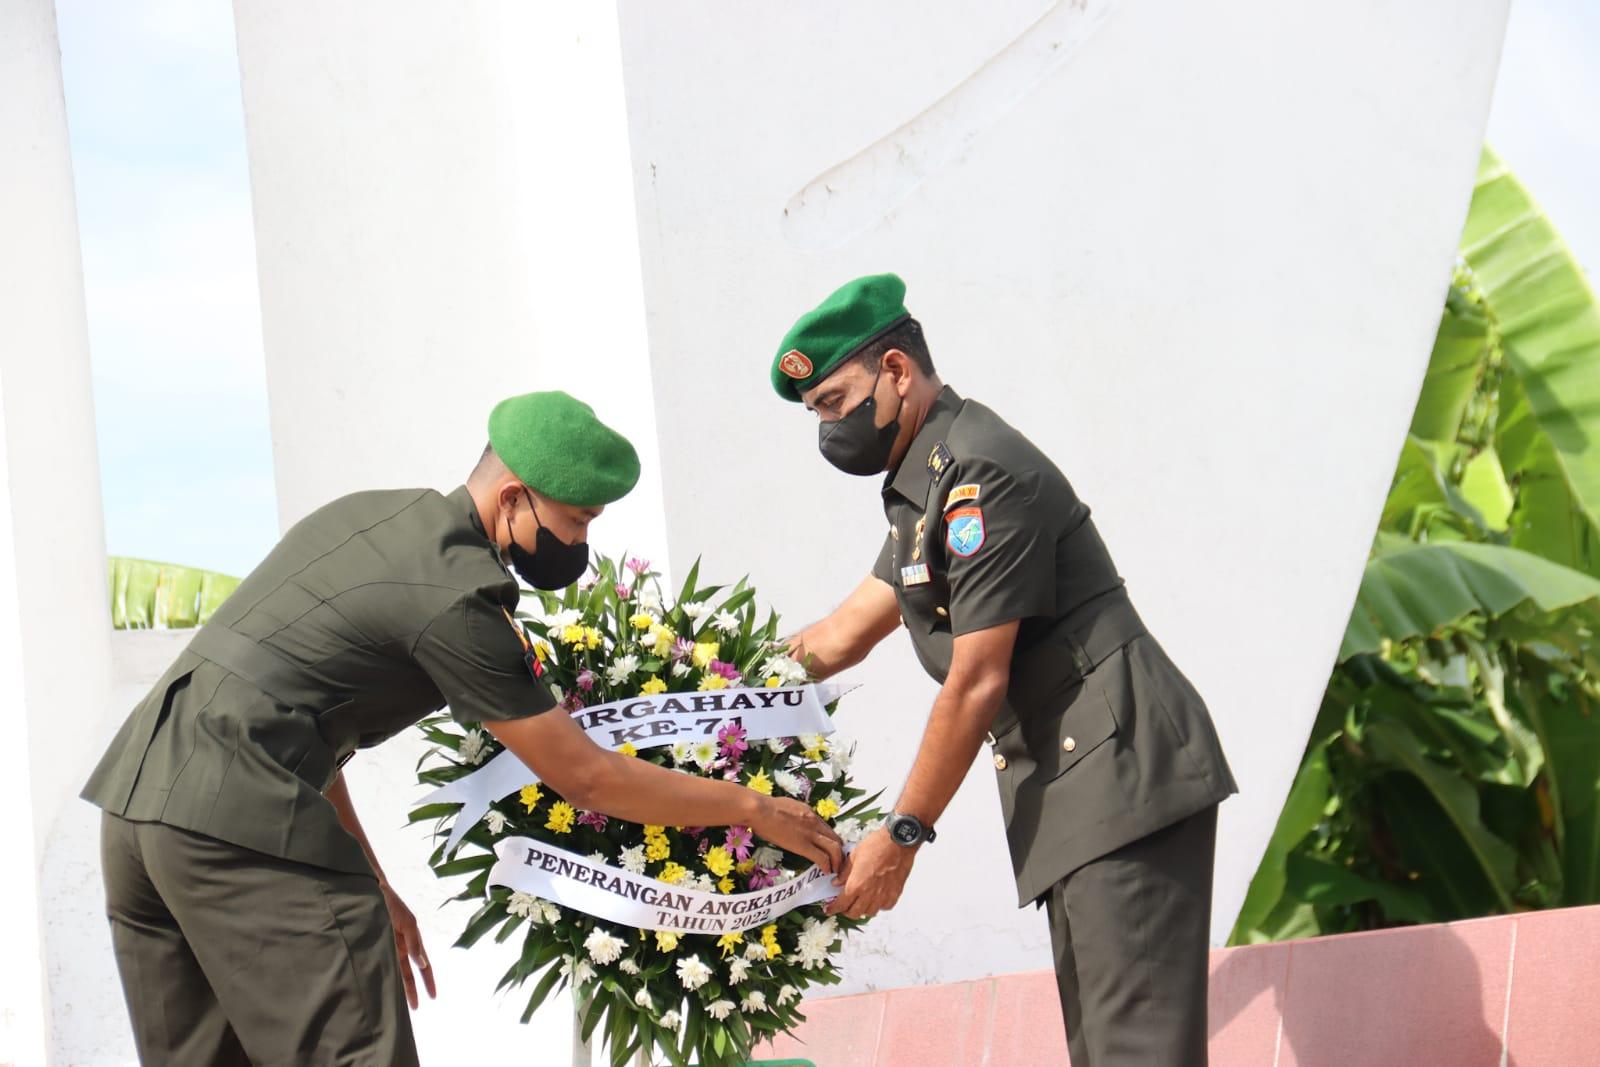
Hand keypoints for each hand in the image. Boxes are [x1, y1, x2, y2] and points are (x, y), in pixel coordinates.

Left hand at [380, 882, 436, 1008]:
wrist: (366, 890)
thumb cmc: (389, 902)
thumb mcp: (406, 922)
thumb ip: (414, 944)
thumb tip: (423, 964)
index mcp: (412, 938)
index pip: (424, 964)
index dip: (428, 981)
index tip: (432, 997)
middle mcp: (401, 945)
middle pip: (409, 972)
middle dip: (412, 989)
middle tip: (415, 1008)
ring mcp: (387, 946)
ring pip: (395, 971)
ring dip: (397, 986)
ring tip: (396, 1005)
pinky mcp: (373, 945)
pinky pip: (381, 964)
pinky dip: (383, 976)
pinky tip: (381, 988)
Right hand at [751, 796, 845, 873]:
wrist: (760, 810)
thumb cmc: (766, 807)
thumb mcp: (788, 806)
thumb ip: (797, 814)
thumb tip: (796, 820)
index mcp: (810, 813)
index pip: (828, 829)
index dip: (832, 841)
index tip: (832, 850)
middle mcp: (814, 822)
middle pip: (836, 839)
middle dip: (840, 852)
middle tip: (838, 862)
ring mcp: (810, 834)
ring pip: (834, 848)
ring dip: (837, 861)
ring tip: (835, 870)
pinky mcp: (803, 845)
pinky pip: (821, 857)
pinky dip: (827, 866)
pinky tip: (826, 871)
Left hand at [825, 826, 915, 918]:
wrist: (898, 841)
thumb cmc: (876, 845)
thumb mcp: (854, 855)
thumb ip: (845, 872)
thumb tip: (836, 882)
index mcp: (856, 884)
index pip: (841, 904)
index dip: (833, 909)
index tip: (829, 909)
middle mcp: (869, 894)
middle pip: (854, 913)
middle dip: (846, 911)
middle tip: (844, 905)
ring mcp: (883, 896)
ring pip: (869, 913)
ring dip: (862, 909)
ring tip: (860, 901)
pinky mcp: (895, 894)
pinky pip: (884, 907)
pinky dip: (879, 905)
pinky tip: (877, 897)